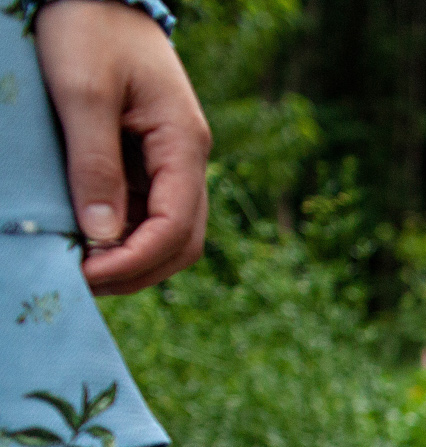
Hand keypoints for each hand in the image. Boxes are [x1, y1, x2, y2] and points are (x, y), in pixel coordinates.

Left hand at [35, 0, 209, 294]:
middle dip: (136, 271)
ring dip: (132, 260)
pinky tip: (90, 239)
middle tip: (81, 282)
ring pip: (170, 235)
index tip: (87, 274)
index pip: (176, 226)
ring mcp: (173, 160)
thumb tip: (101, 233)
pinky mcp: (152, 158)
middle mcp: (188, 159)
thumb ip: (94, 163)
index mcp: (184, 144)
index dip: (133, 259)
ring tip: (83, 267)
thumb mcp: (82, 92)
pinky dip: (125, 237)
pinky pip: (150, 213)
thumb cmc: (89, 29)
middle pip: (183, 242)